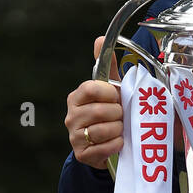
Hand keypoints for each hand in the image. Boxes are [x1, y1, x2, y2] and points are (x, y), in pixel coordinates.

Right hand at [64, 37, 122, 168]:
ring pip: (103, 130)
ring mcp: (74, 136)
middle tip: (121, 116)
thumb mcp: (109, 92)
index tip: (116, 98)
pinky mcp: (82, 154)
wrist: (103, 146)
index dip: (109, 93)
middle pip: (99, 111)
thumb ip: (107, 68)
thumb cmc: (108, 115)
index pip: (92, 88)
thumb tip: (100, 38)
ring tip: (120, 129)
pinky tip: (119, 142)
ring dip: (118, 130)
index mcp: (76, 97)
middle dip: (117, 114)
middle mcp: (71, 116)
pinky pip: (104, 148)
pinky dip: (116, 145)